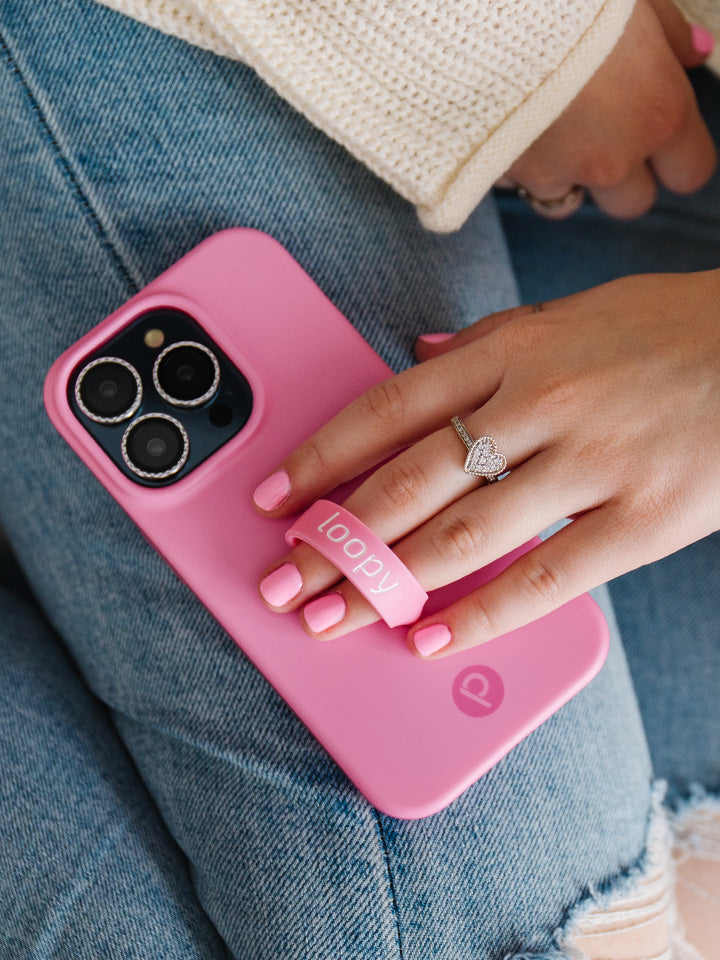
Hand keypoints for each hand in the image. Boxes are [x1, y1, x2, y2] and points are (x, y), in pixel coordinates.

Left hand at [252, 270, 719, 658]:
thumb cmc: (670, 329)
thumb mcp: (570, 313)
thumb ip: (491, 337)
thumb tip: (421, 349)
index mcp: (514, 351)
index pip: (389, 409)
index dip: (321, 458)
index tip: (275, 498)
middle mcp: (539, 403)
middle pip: (408, 482)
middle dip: (334, 538)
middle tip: (286, 580)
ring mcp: (590, 462)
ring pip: (461, 534)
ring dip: (385, 583)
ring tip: (334, 618)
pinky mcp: (644, 519)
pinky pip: (546, 577)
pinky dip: (480, 615)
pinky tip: (430, 640)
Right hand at [498, 0, 716, 217]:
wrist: (485, 22)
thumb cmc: (567, 4)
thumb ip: (671, 32)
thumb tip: (697, 55)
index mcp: (659, 113)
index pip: (691, 172)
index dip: (678, 158)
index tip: (662, 140)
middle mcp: (612, 159)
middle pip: (633, 202)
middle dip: (622, 178)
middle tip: (600, 134)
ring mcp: (557, 174)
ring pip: (570, 203)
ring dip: (565, 180)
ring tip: (548, 136)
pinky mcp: (507, 178)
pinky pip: (518, 189)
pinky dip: (516, 169)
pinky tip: (507, 131)